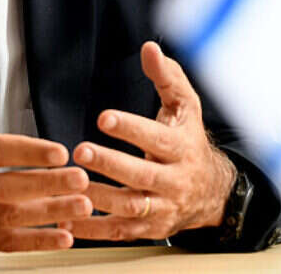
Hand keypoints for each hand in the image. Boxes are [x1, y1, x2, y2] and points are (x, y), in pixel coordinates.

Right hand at [0, 40, 92, 249]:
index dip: (26, 152)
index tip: (58, 151)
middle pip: (7, 189)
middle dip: (47, 185)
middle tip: (82, 178)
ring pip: (11, 219)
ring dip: (50, 214)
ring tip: (83, 206)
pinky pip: (5, 243)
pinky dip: (36, 242)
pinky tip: (64, 237)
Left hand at [70, 42, 235, 241]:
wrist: (211, 192)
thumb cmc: (189, 141)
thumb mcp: (186, 106)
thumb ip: (167, 76)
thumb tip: (150, 48)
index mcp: (181, 149)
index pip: (156, 138)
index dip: (131, 128)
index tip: (105, 118)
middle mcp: (174, 182)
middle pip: (141, 176)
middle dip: (110, 163)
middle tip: (82, 150)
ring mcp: (162, 209)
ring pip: (130, 207)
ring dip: (99, 197)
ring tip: (72, 184)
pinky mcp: (149, 230)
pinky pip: (119, 232)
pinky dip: (93, 229)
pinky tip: (68, 219)